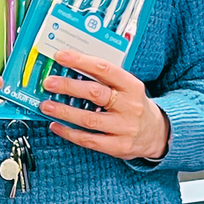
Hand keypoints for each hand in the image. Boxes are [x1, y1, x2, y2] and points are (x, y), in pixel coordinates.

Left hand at [38, 50, 168, 159]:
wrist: (157, 133)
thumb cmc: (135, 105)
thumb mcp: (127, 86)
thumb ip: (104, 78)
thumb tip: (71, 68)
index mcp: (131, 85)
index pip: (104, 69)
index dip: (80, 61)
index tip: (61, 57)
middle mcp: (129, 106)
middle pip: (94, 93)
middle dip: (68, 86)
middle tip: (49, 82)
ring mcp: (124, 127)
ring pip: (89, 119)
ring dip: (64, 111)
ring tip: (47, 105)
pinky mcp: (118, 146)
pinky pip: (89, 140)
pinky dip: (69, 133)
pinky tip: (56, 126)